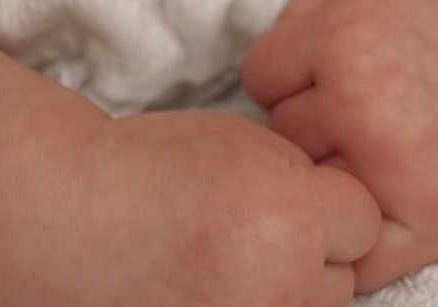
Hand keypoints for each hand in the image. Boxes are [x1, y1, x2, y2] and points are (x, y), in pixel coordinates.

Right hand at [71, 109, 380, 306]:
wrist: (77, 218)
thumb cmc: (159, 168)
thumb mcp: (246, 146)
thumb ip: (305, 181)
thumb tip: (344, 212)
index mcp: (289, 221)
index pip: (360, 220)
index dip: (324, 200)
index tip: (288, 193)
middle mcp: (280, 291)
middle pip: (341, 278)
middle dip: (311, 253)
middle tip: (250, 230)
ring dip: (287, 290)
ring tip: (231, 262)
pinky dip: (254, 304)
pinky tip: (215, 285)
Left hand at [240, 0, 437, 292]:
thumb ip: (303, 11)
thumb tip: (256, 74)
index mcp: (344, 37)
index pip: (261, 75)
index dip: (293, 69)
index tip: (334, 63)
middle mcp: (365, 103)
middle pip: (283, 132)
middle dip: (314, 117)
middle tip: (372, 100)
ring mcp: (397, 170)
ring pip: (313, 183)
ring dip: (336, 167)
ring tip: (387, 137)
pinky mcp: (430, 223)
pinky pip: (352, 253)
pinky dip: (354, 236)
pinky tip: (380, 194)